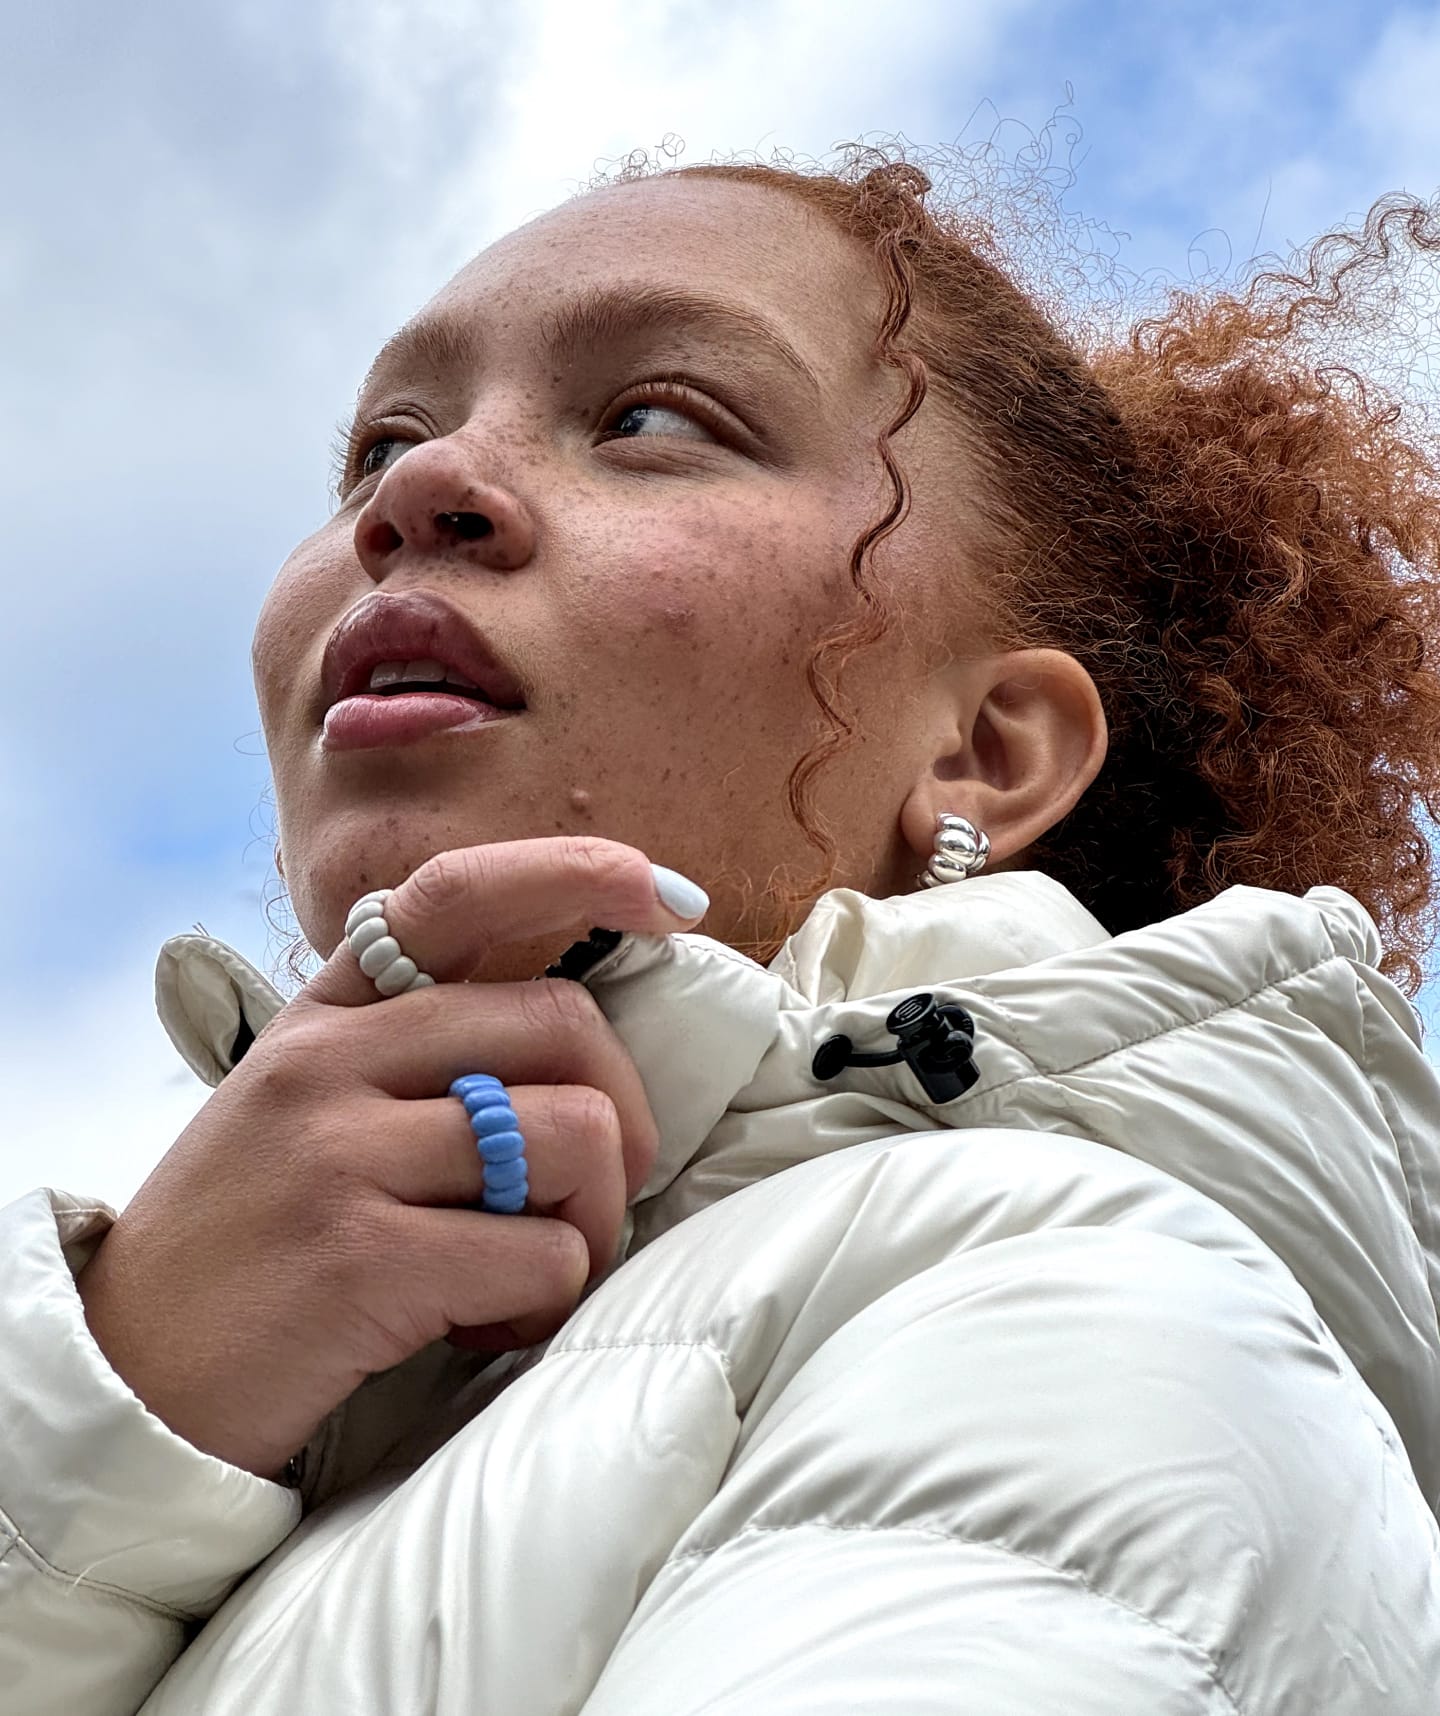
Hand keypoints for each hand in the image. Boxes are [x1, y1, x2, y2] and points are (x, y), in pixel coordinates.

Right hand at [76, 837, 705, 1479]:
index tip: (663, 897)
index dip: (573, 874)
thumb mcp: (304, 1109)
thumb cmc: (246, 1241)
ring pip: (574, 1133)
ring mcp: (340, 1154)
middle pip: (563, 1022)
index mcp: (326, 1016)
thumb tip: (574, 1045)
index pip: (456, 897)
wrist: (127, 1380)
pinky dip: (545, 1302)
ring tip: (529, 1271)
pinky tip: (483, 1326)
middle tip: (594, 1193)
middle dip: (623, 1115)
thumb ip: (413, 1059)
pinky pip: (541, 1255)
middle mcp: (331, 1062)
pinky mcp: (358, 1259)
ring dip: (592, 1219)